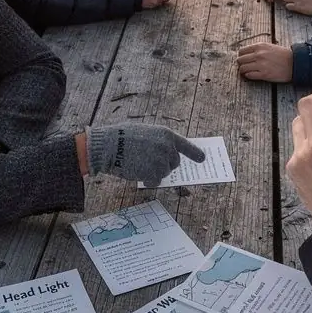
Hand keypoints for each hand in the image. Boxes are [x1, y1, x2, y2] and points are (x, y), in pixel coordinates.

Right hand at [85, 125, 204, 185]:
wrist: (108, 145)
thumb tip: (166, 153)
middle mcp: (168, 147)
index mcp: (166, 134)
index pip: (185, 145)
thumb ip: (158, 141)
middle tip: (147, 161)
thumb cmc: (121, 137)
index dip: (194, 153)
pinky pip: (156, 181)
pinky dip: (148, 180)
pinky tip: (137, 172)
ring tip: (138, 163)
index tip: (202, 159)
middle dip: (165, 165)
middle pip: (174, 163)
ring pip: (165, 173)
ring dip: (154, 172)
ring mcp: (162, 160)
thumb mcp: (144, 132)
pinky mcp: (155, 172)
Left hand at [237, 43, 292, 81]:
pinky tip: (252, 75)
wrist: (294, 63)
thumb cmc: (283, 55)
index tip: (244, 60)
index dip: (241, 56)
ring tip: (248, 72)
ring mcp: (261, 64)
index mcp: (259, 46)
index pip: (241, 51)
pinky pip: (249, 75)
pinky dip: (249, 76)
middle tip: (245, 67)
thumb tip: (246, 54)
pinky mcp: (264, 74)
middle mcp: (258, 54)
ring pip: (242, 68)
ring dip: (244, 71)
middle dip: (241, 64)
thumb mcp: (269, 47)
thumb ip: (258, 49)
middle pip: (240, 60)